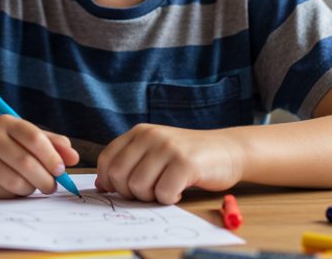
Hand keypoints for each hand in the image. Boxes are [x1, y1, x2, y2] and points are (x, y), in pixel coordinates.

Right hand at [0, 115, 78, 197]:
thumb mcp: (20, 134)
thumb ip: (49, 142)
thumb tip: (74, 157)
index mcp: (5, 123)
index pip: (34, 138)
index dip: (51, 156)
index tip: (61, 169)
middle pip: (26, 163)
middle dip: (46, 179)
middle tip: (52, 185)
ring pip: (16, 182)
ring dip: (31, 188)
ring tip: (33, 185)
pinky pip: (4, 193)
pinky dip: (15, 194)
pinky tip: (14, 187)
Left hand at [95, 123, 244, 203]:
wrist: (228, 150)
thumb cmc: (187, 157)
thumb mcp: (155, 152)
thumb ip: (130, 162)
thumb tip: (102, 184)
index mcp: (139, 132)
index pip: (106, 160)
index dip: (109, 182)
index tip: (123, 191)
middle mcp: (150, 136)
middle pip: (118, 176)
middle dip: (130, 193)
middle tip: (150, 192)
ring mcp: (168, 148)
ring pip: (138, 187)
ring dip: (151, 197)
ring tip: (166, 190)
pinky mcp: (185, 163)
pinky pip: (163, 193)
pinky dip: (169, 200)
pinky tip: (179, 192)